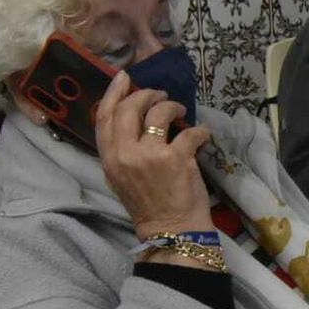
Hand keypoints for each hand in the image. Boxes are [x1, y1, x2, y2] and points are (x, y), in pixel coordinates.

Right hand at [94, 71, 213, 242]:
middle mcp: (126, 154)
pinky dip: (200, 130)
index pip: (104, 116)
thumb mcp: (121, 177)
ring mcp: (151, 155)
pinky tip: (203, 133)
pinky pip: (190, 132)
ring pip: (159, 113)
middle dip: (146, 94)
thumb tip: (135, 118)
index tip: (123, 77)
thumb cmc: (148, 205)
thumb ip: (122, 148)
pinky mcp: (176, 159)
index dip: (114, 92)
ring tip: (180, 111)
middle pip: (131, 108)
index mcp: (110, 158)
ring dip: (172, 106)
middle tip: (159, 94)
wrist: (171, 231)